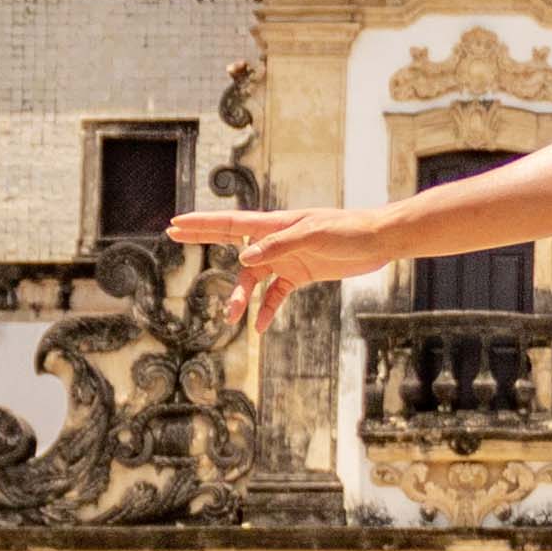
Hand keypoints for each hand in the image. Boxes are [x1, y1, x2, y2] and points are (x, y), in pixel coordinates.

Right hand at [166, 206, 376, 309]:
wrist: (378, 242)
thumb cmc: (347, 231)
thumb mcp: (313, 235)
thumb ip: (279, 245)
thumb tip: (245, 259)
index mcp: (275, 224)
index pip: (230, 224)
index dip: (202, 224)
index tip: (176, 223)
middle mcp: (275, 240)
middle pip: (231, 242)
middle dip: (202, 239)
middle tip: (174, 235)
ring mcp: (286, 258)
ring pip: (253, 279)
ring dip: (240, 297)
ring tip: (229, 317)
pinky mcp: (300, 274)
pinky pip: (276, 294)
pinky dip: (267, 310)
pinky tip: (260, 328)